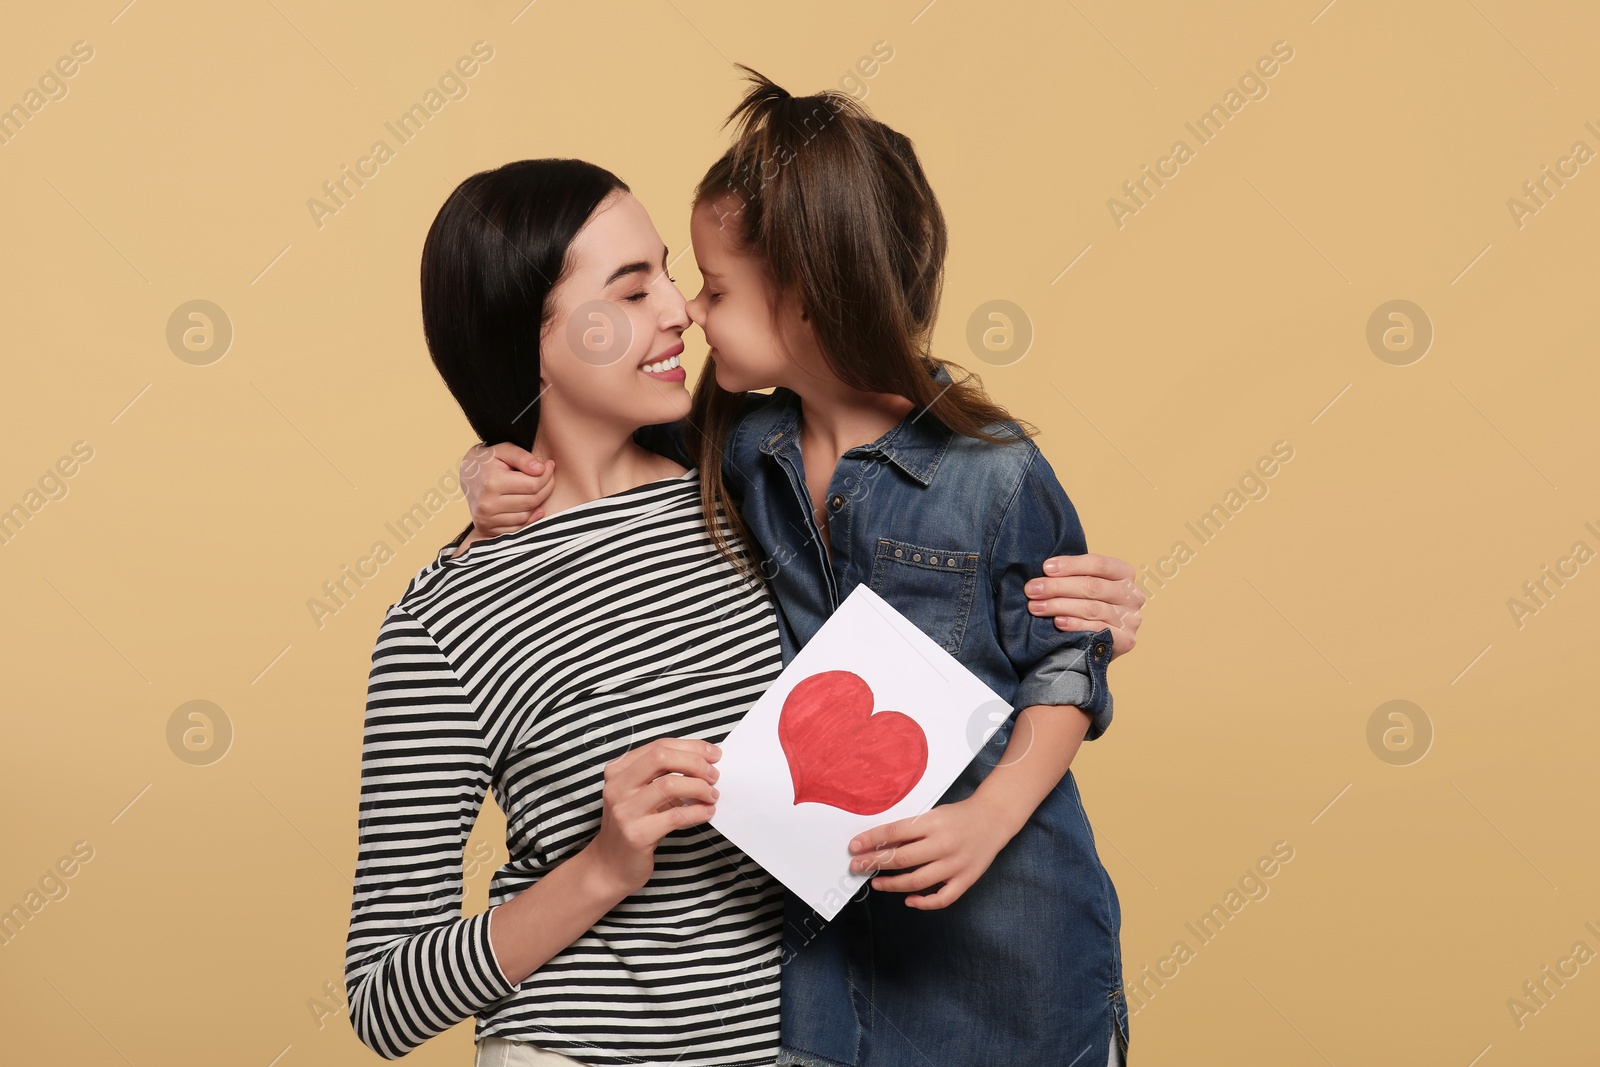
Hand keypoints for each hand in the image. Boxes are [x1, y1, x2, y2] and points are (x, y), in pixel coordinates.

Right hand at [461, 442, 555, 536]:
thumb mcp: (503, 450)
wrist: (466, 475)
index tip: (550, 465)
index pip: (533, 484)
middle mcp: (487, 504)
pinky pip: (517, 528)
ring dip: (538, 503)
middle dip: (546, 488)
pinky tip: (533, 507)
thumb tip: (540, 469)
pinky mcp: (486, 528)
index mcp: (492, 483)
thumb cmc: (488, 460)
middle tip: (548, 476)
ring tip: (537, 488)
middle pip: (532, 501)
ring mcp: (486, 518)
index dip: (547, 475)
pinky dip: (529, 518)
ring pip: (527, 516)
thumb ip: (522, 457)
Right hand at [583, 737, 721, 894]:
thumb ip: (663, 775)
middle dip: (695, 762)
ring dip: (699, 788)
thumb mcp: (641, 793)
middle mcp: (617, 787)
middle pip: (661, 758)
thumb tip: (705, 761)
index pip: (659, 746)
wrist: (610, 865)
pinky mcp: (636, 834)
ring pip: (669, 784)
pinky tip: (707, 812)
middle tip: (714, 775)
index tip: (714, 754)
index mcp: (618, 770)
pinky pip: (675, 816)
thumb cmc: (633, 824)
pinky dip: (697, 811)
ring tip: (712, 795)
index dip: (691, 747)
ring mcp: (624, 810)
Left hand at [847, 795, 1011, 909]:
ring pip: (917, 881)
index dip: (872, 840)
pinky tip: (908, 900)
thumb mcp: (933, 815)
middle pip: (902, 858)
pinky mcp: (966, 879)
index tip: (854, 846)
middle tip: (857, 866)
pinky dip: (923, 903)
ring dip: (892, 884)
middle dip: (875, 862)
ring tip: (876, 882)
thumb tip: (881, 844)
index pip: (895, 832)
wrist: (993, 819)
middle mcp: (944, 844)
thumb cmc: (958, 816)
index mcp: (933, 823)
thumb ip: (911, 830)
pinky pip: (942, 898)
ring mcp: (956, 864)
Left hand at [1024, 552, 1144, 657]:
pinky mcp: (1126, 640)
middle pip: (1092, 586)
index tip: (1045, 568)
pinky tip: (1057, 622)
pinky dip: (1075, 624)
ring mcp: (1132, 619)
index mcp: (1125, 574)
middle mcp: (1133, 595)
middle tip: (1032, 590)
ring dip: (1059, 606)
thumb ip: (1073, 576)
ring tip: (1036, 607)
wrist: (1095, 647)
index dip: (1071, 565)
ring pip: (1091, 608)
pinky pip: (1097, 630)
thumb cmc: (1086, 608)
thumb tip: (1045, 569)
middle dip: (1057, 587)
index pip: (1098, 564)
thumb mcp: (1084, 587)